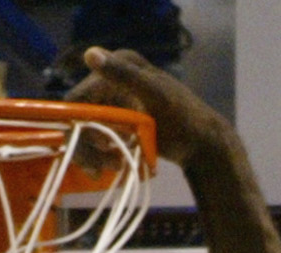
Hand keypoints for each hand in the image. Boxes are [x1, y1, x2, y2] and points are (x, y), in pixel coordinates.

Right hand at [73, 48, 235, 172]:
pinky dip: (102, 156)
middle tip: (101, 169)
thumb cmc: (184, 118)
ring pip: (85, 133)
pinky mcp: (117, 122)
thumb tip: (91, 54)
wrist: (204, 143)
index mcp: (117, 65)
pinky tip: (116, 166)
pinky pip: (97, 141)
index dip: (79, 126)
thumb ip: (123, 75)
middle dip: (87, 146)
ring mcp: (113, 102)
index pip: (77, 100)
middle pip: (78, 119)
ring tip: (115, 167)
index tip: (98, 147)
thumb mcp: (154, 94)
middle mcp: (110, 80)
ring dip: (94, 155)